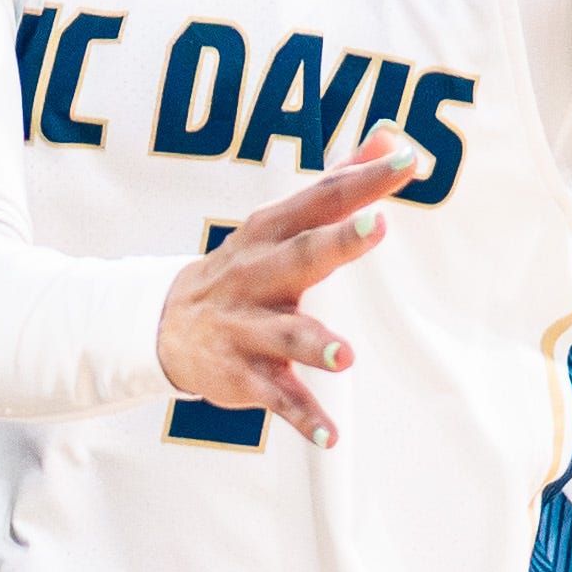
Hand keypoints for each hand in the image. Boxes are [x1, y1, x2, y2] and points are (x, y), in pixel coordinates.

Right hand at [158, 152, 407, 444]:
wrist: (166, 325)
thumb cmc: (246, 267)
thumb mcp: (280, 221)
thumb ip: (337, 181)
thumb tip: (391, 136)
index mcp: (271, 232)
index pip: (322, 198)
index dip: (363, 179)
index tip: (405, 161)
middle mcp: (258, 274)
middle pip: (302, 255)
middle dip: (338, 242)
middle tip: (377, 227)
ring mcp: (248, 326)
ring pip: (285, 334)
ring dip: (316, 344)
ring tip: (345, 356)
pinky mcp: (244, 374)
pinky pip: (277, 398)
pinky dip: (303, 417)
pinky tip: (329, 434)